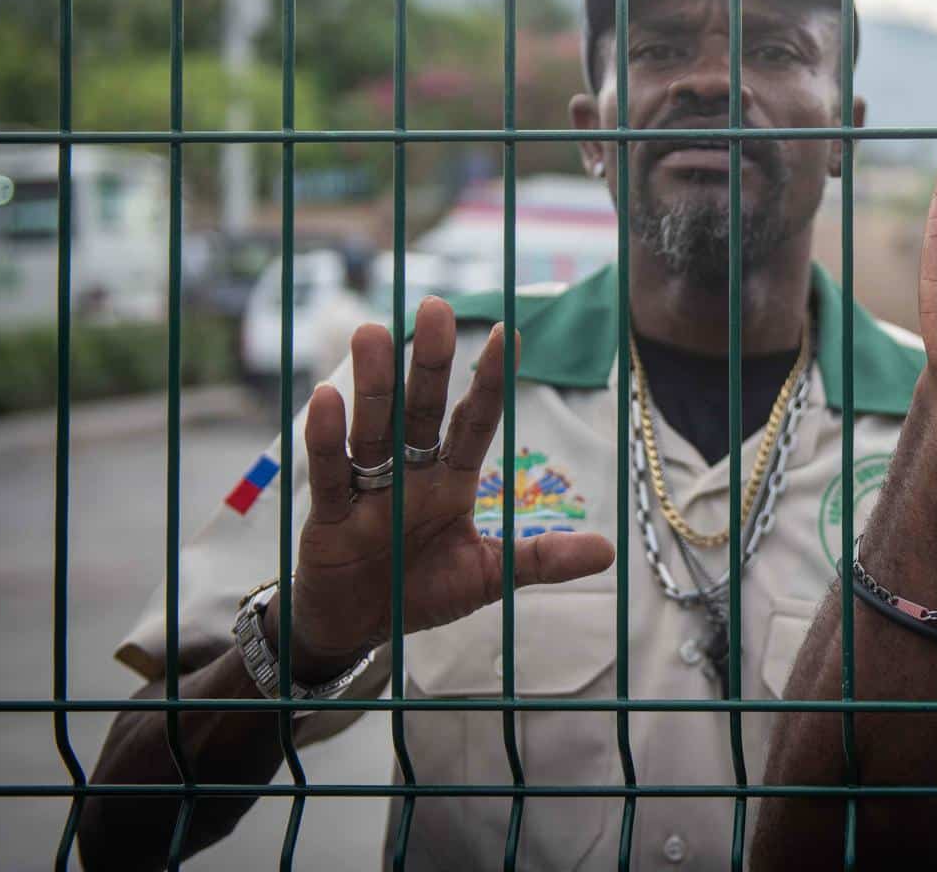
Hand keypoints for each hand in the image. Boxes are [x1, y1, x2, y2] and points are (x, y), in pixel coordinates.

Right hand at [281, 298, 615, 679]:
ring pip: (373, 429)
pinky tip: (327, 397)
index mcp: (451, 481)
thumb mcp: (488, 576)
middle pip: (422, 411)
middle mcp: (411, 474)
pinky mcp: (328, 517)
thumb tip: (609, 550)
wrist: (355, 630)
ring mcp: (368, 490)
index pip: (474, 422)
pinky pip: (329, 474)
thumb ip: (541, 558)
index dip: (489, 382)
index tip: (509, 332)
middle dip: (429, 363)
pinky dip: (326, 438)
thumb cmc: (422, 593)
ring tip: (373, 332)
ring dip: (373, 384)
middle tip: (436, 306)